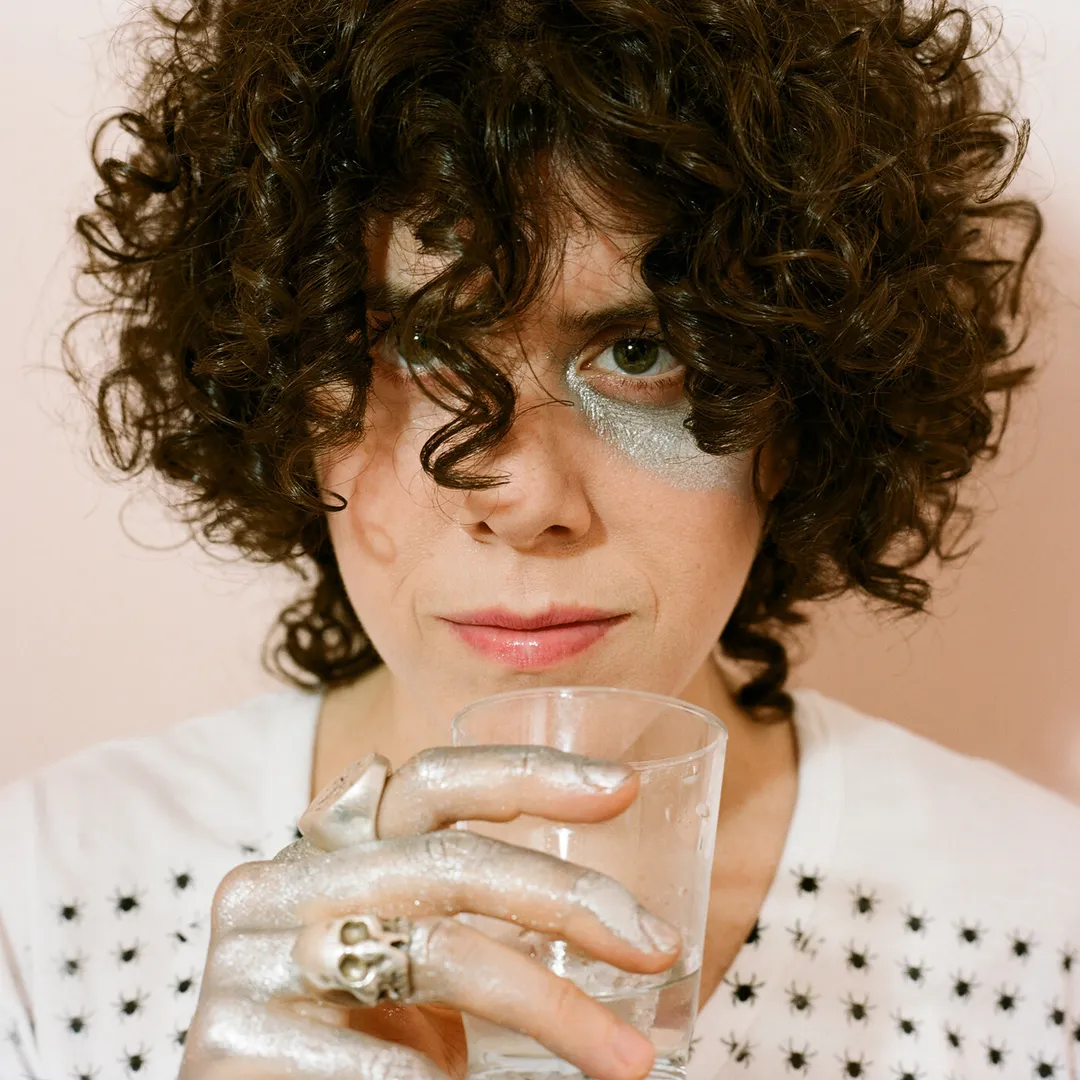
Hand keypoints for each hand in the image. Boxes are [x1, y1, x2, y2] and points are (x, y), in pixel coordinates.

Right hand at [178, 745, 680, 1079]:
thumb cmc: (358, 1039)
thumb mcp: (412, 963)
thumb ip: (467, 917)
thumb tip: (625, 924)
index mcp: (332, 849)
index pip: (434, 782)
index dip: (529, 773)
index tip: (625, 785)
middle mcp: (283, 882)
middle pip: (453, 862)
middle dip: (571, 899)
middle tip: (658, 944)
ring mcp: (251, 960)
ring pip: (438, 955)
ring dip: (553, 1007)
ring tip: (625, 1063)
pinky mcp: (230, 1042)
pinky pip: (385, 1061)